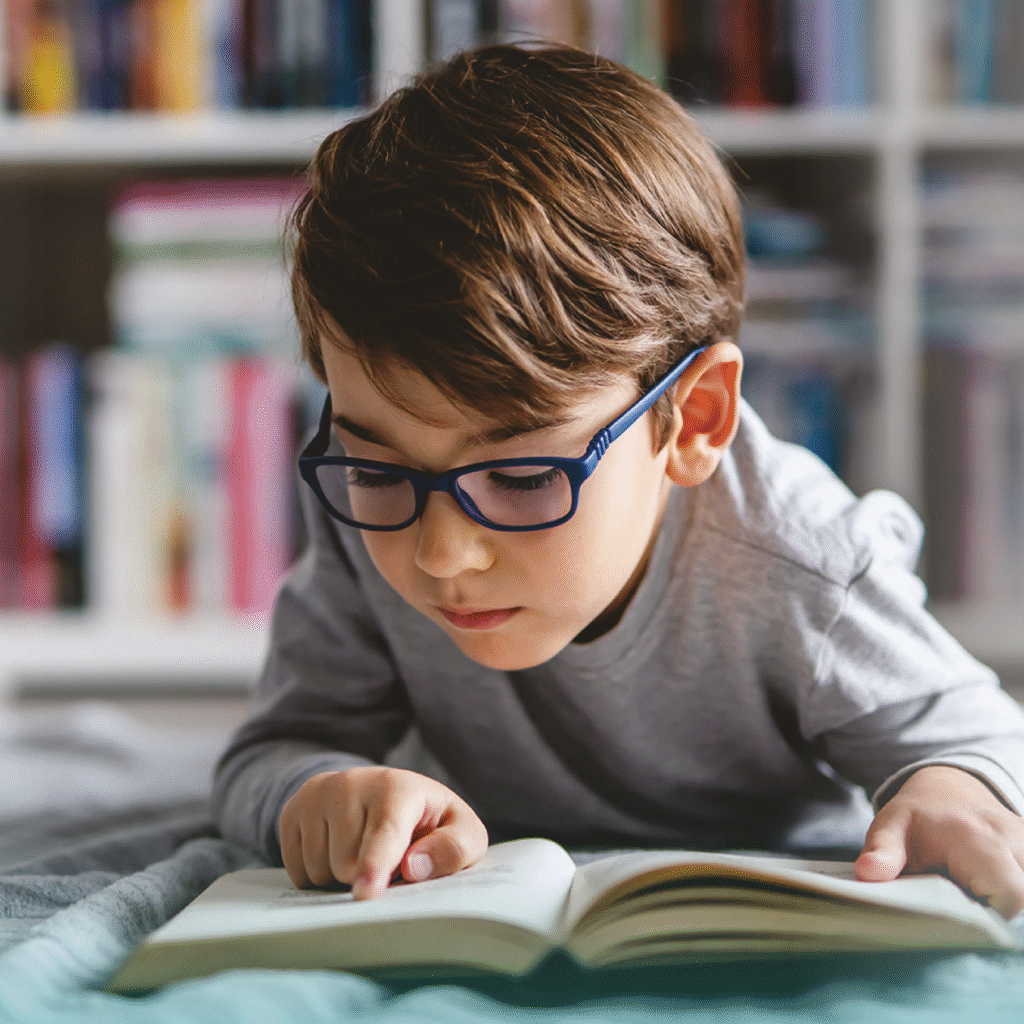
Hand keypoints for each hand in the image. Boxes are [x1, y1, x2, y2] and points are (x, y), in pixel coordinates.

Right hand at [279, 766, 488, 897]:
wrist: (384, 794)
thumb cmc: (429, 822)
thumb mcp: (461, 832)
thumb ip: (453, 849)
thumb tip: (416, 867)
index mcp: (398, 787)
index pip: (385, 833)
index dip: (375, 865)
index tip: (366, 893)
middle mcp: (352, 782)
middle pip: (347, 865)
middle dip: (367, 876)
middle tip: (387, 857)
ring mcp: (318, 794)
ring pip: (318, 870)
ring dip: (340, 877)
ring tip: (362, 851)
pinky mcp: (293, 809)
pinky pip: (296, 871)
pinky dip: (317, 875)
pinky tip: (336, 850)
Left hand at [855, 764, 1023, 917]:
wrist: (948, 789)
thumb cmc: (918, 816)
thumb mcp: (891, 827)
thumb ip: (882, 851)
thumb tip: (868, 873)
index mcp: (977, 837)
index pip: (1009, 895)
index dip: (989, 918)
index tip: (959, 920)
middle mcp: (1015, 841)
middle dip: (999, 915)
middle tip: (965, 909)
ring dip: (1009, 905)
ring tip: (976, 896)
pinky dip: (1014, 896)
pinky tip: (989, 892)